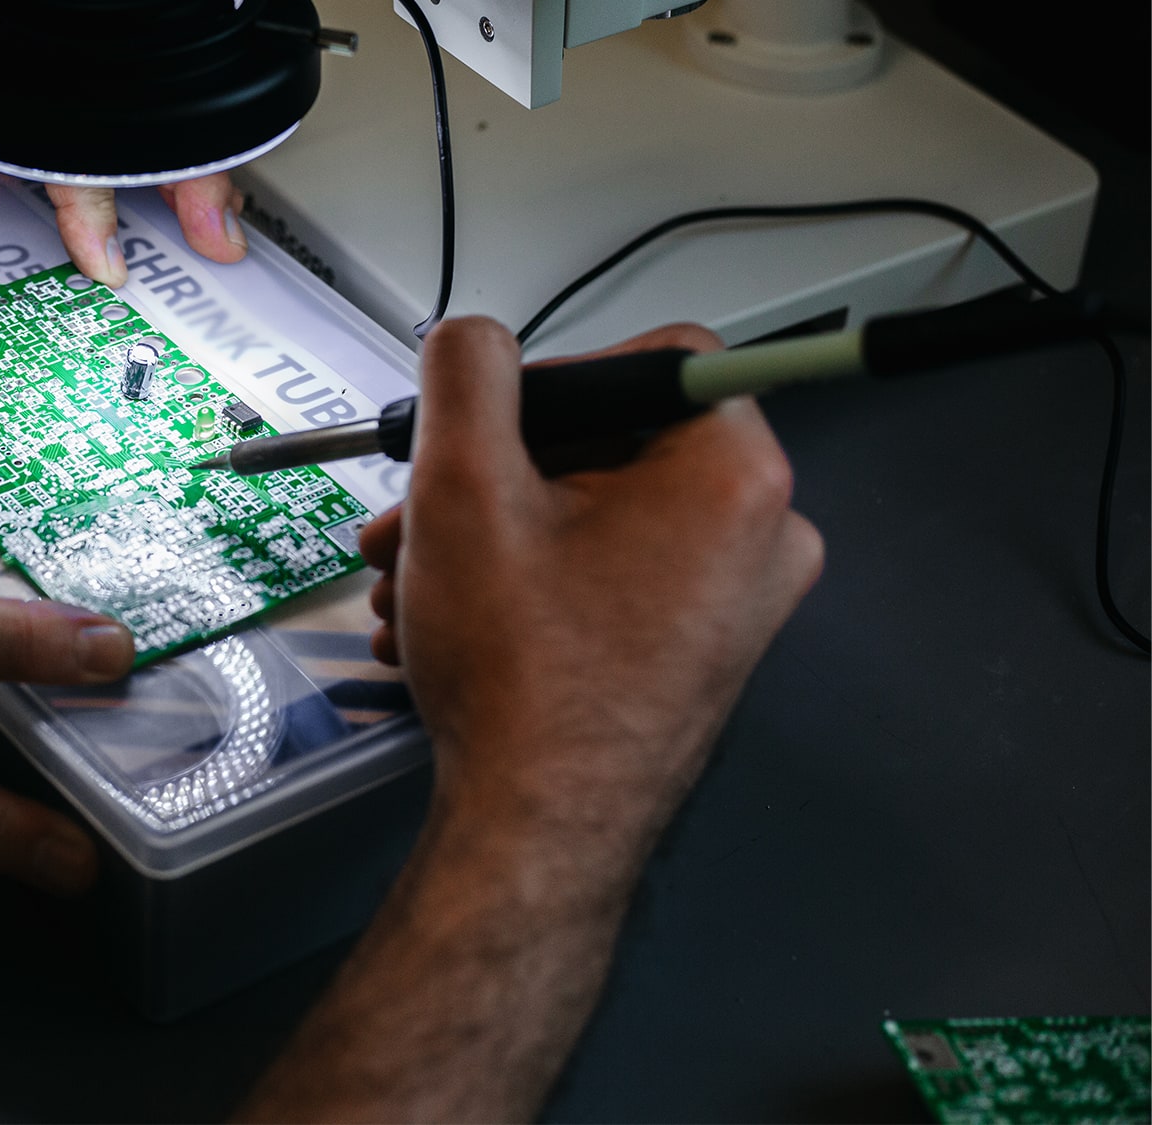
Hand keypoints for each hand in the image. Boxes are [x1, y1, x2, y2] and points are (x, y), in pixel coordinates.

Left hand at [0, 0, 247, 347]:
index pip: (50, 139)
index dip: (90, 203)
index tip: (111, 263)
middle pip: (102, 117)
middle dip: (176, 170)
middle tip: (220, 234)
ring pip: (90, 122)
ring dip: (151, 169)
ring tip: (203, 221)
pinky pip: (56, 136)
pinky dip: (101, 173)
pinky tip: (121, 213)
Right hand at [239, 320, 820, 1121]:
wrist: (537, 833)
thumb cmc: (519, 672)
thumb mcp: (462, 490)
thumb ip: (467, 376)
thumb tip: (474, 337)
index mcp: (733, 474)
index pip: (657, 356)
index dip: (551, 379)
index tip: (484, 427)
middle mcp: (762, 533)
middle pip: (614, 441)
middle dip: (493, 474)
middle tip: (410, 515)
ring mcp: (738, 600)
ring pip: (599, 514)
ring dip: (491, 533)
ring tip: (407, 582)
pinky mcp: (702, 648)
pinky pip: (614, 575)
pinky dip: (530, 582)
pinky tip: (450, 621)